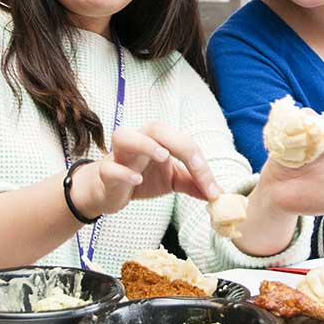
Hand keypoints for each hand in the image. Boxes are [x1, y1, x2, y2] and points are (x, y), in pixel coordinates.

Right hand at [71, 122, 221, 216]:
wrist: (108, 192)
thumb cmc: (141, 178)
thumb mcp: (172, 180)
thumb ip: (193, 183)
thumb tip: (218, 194)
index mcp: (158, 139)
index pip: (184, 144)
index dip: (201, 166)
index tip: (213, 191)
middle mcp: (138, 140)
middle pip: (157, 128)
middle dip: (181, 145)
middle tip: (196, 166)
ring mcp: (119, 155)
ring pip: (125, 136)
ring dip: (145, 144)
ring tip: (163, 156)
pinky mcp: (105, 172)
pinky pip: (110, 167)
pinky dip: (123, 172)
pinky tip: (137, 180)